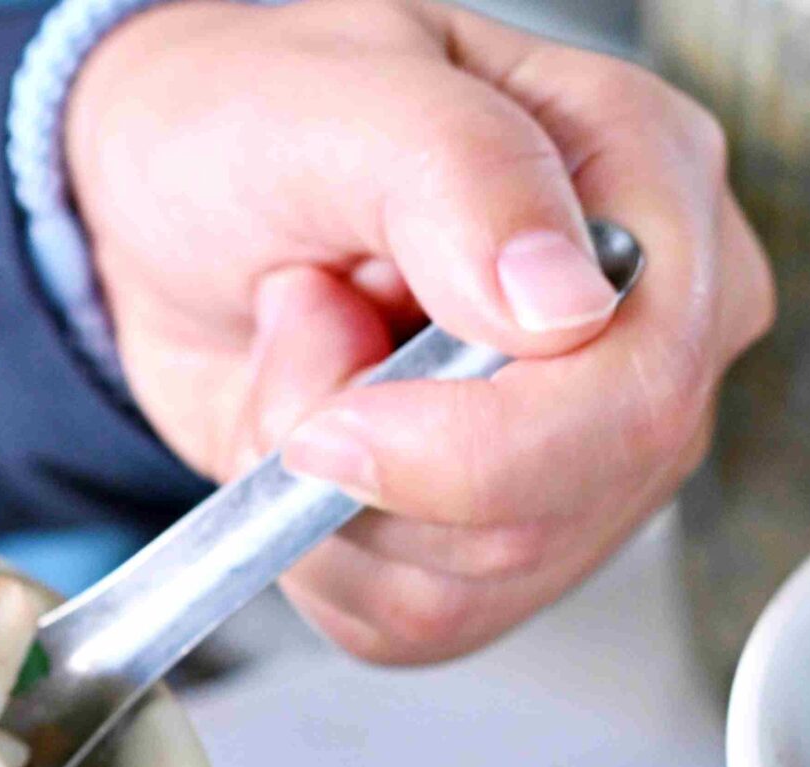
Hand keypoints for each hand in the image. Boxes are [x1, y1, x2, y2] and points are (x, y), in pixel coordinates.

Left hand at [65, 0, 773, 662]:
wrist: (161, 208)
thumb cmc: (250, 120)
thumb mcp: (332, 99)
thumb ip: (460, 176)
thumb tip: (564, 308)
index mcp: (648, 184)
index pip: (638, 386)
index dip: (473, 442)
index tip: (333, 407)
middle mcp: (645, 332)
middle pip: (559, 507)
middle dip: (370, 459)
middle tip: (299, 324)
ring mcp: (583, 448)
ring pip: (475, 584)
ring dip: (322, 498)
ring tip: (302, 353)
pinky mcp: (497, 537)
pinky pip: (416, 624)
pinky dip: (314, 557)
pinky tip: (302, 440)